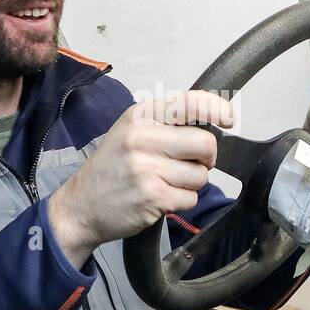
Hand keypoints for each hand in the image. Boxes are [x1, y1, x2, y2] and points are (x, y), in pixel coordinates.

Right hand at [48, 91, 233, 268]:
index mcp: (139, 116)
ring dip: (191, 184)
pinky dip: (182, 202)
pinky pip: (191, 198)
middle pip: (205, 143)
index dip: (217, 109)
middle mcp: (142, 138)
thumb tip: (212, 121)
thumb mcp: (129, 131)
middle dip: (206, 159)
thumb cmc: (111, 168)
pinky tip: (160, 198)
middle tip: (189, 165)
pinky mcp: (153, 197)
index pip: (190, 102)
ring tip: (165, 183)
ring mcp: (147, 168)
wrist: (80, 206)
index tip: (229, 119)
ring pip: (201, 175)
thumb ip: (165, 123)